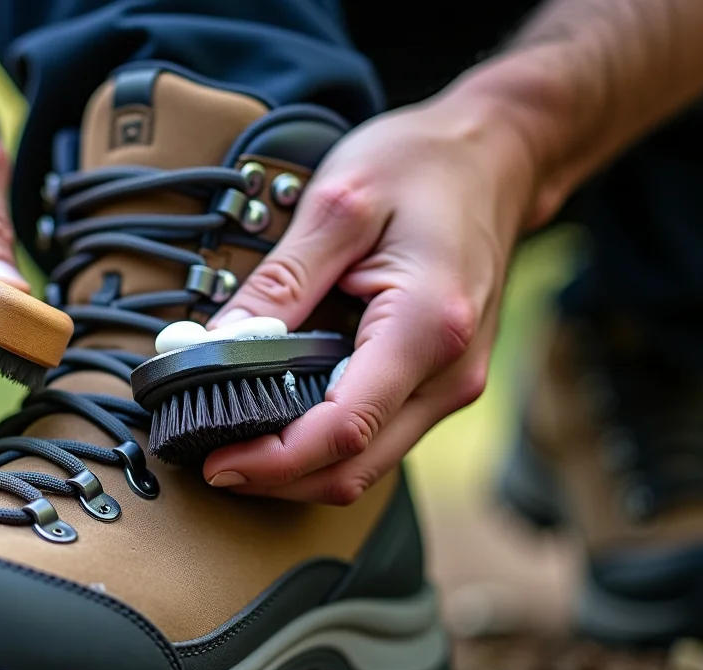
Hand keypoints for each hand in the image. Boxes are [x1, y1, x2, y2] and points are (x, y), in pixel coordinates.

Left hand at [202, 94, 538, 503]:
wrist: (496, 158)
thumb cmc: (422, 165)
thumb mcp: (339, 203)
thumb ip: (280, 280)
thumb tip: (214, 345)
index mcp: (428, 328)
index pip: (344, 429)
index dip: (273, 460)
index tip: (214, 460)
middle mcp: (449, 374)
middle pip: (355, 468)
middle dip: (276, 478)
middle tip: (206, 458)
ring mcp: (451, 385)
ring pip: (366, 463)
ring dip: (296, 467)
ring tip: (230, 437)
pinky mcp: (440, 383)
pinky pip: (376, 435)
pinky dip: (322, 441)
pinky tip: (276, 416)